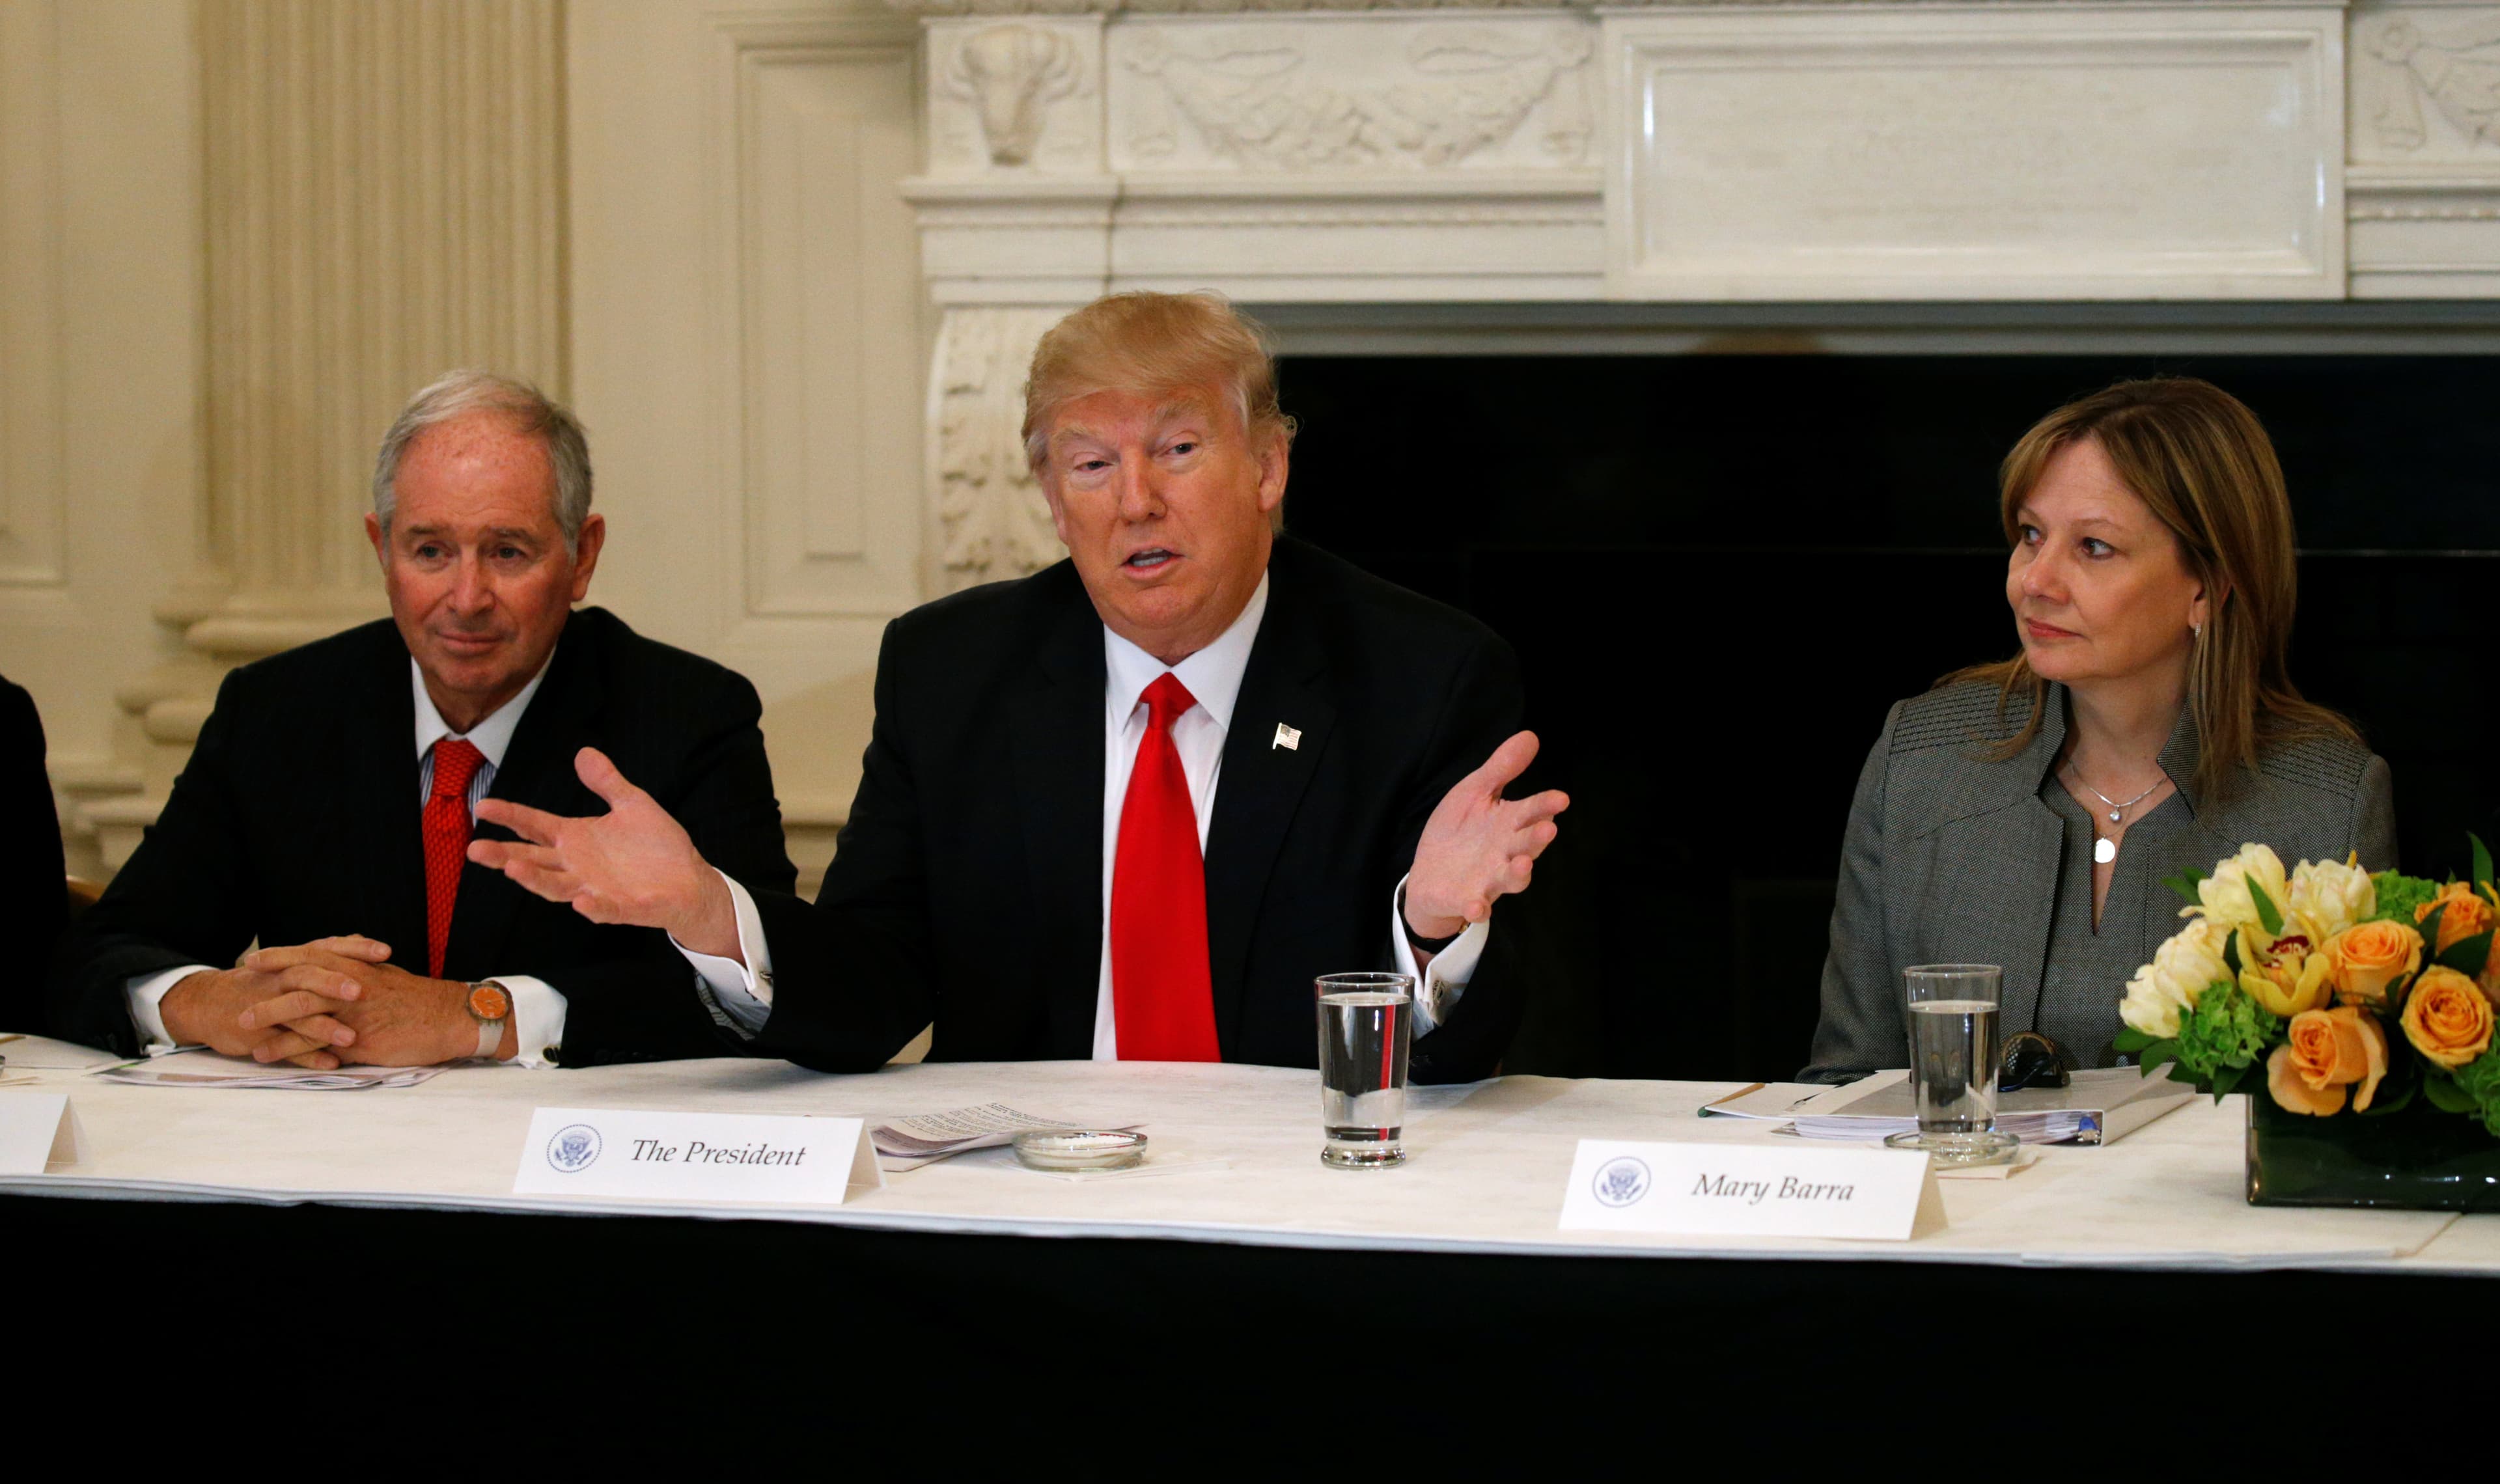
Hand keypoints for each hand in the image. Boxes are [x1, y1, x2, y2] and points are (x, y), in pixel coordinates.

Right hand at [158, 934, 392, 1069]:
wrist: (208, 1003)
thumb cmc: (262, 982)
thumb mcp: (290, 963)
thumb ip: (325, 954)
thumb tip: (360, 939)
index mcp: (294, 962)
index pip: (326, 948)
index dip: (355, 949)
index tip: (386, 952)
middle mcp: (281, 980)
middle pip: (308, 976)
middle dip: (333, 983)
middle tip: (360, 991)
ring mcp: (269, 1008)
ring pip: (297, 1015)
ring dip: (324, 1027)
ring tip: (351, 1037)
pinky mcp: (260, 1035)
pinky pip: (286, 1047)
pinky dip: (308, 1055)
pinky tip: (331, 1063)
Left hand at [236, 944, 491, 1065]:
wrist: (452, 1019)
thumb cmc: (423, 1002)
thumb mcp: (390, 981)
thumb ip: (363, 978)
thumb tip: (344, 981)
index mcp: (360, 967)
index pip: (313, 954)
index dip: (283, 955)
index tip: (257, 958)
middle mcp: (352, 984)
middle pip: (299, 976)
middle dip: (267, 980)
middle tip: (239, 983)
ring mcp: (352, 1010)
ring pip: (300, 1007)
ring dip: (268, 1015)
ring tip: (243, 1026)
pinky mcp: (356, 1037)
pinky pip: (313, 1042)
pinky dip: (286, 1048)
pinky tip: (266, 1054)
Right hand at [468, 748, 741, 959]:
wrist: (691, 880)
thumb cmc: (656, 846)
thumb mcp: (632, 804)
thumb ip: (606, 782)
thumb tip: (583, 752)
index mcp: (577, 839)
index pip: (535, 825)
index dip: (510, 816)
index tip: (481, 806)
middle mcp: (579, 866)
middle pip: (534, 860)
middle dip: (504, 855)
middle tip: (474, 849)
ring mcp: (599, 888)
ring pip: (559, 887)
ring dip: (536, 880)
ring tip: (512, 868)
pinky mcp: (625, 908)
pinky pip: (605, 909)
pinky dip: (593, 906)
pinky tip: (582, 900)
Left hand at [1403, 731, 1568, 940]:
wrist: (1430, 873)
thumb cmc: (1460, 831)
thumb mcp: (1475, 793)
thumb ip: (1501, 769)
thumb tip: (1530, 735)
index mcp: (1509, 824)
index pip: (1532, 812)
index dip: (1546, 805)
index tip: (1560, 798)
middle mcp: (1506, 853)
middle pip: (1527, 845)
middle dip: (1537, 838)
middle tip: (1548, 828)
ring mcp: (1489, 879)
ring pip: (1511, 878)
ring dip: (1518, 873)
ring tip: (1523, 864)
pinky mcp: (1468, 900)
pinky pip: (1476, 906)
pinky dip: (1477, 907)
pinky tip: (1476, 906)